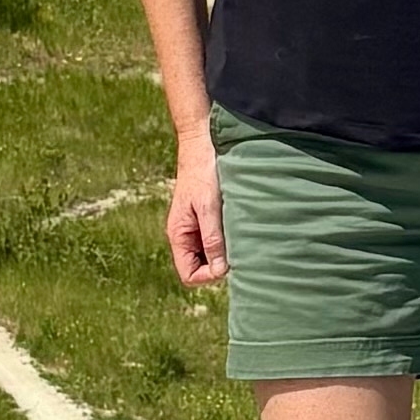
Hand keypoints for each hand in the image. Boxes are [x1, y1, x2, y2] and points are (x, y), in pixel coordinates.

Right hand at [166, 132, 226, 289]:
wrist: (203, 143)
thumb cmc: (203, 171)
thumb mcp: (209, 206)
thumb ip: (213, 239)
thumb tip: (220, 271)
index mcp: (179, 234)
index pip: (188, 275)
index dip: (208, 276)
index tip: (228, 263)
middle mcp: (186, 235)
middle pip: (200, 268)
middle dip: (219, 266)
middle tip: (239, 251)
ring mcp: (197, 227)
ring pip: (211, 254)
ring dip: (226, 251)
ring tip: (241, 236)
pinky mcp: (208, 217)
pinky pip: (217, 239)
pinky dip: (229, 238)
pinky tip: (241, 226)